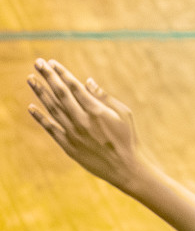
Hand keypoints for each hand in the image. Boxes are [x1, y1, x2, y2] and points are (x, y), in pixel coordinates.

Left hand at [27, 58, 194, 230]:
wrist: (126, 168)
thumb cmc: (128, 138)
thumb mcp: (124, 114)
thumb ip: (104, 98)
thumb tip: (87, 82)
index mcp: (97, 111)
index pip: (74, 87)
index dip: (62, 74)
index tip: (51, 63)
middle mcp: (82, 121)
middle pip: (60, 94)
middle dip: (48, 77)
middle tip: (37, 63)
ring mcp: (74, 134)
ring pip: (53, 109)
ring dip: (40, 93)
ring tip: (30, 79)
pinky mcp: (69, 146)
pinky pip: (51, 129)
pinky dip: (40, 118)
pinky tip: (31, 107)